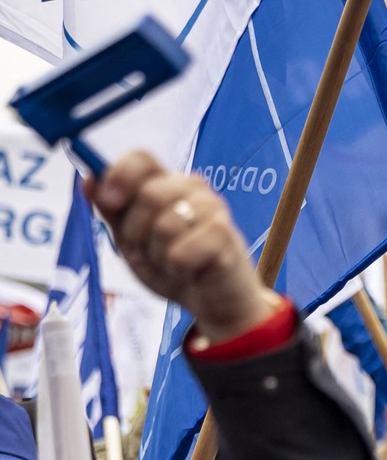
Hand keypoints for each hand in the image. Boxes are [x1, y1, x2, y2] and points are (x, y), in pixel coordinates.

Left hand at [86, 152, 280, 340]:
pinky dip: (177, 270)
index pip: (142, 159)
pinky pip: (181, 252)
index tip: (109, 202)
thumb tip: (87, 180)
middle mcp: (193, 188)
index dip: (120, 176)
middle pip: (149, 194)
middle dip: (137, 232)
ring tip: (172, 265)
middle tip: (148, 252)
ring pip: (165, 226)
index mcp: (167, 183)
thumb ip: (111, 211)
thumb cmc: (174, 267)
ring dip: (159, 256)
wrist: (213, 301)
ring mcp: (213, 208)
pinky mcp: (225, 234)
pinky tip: (190, 273)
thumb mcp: (131, 240)